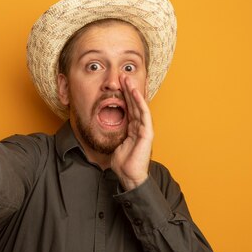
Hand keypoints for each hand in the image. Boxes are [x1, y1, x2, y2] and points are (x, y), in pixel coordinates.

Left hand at [111, 75, 153, 189]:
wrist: (129, 175)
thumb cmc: (123, 163)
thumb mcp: (115, 143)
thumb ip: (114, 133)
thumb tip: (104, 125)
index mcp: (132, 128)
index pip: (129, 107)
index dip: (124, 95)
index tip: (119, 83)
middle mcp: (139, 126)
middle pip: (134, 103)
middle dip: (129, 89)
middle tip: (123, 75)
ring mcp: (145, 128)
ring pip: (140, 105)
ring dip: (134, 92)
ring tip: (128, 79)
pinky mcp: (147, 133)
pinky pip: (144, 114)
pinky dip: (140, 102)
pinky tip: (135, 93)